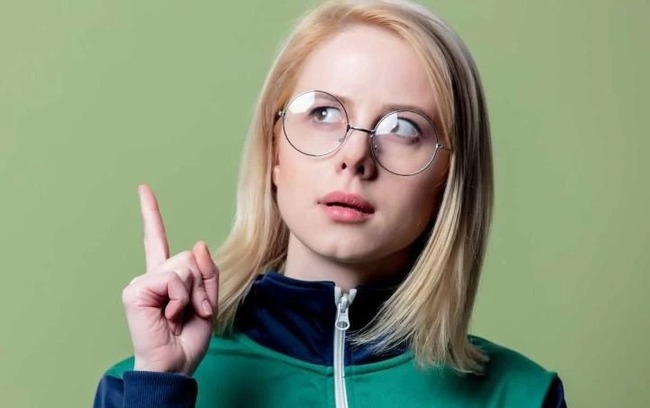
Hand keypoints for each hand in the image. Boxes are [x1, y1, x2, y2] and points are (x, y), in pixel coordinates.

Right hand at [121, 184, 218, 374]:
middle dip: (201, 285)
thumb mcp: (208, 302)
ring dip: (193, 294)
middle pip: (188, 257)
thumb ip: (206, 272)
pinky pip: (173, 279)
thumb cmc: (188, 338)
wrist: (175, 365)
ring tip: (182, 315)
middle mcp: (150, 276)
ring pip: (183, 266)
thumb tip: (197, 242)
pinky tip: (170, 315)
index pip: (157, 240)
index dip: (151, 214)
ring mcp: (141, 282)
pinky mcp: (136, 290)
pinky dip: (180, 298)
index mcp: (165, 278)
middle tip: (194, 311)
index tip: (143, 189)